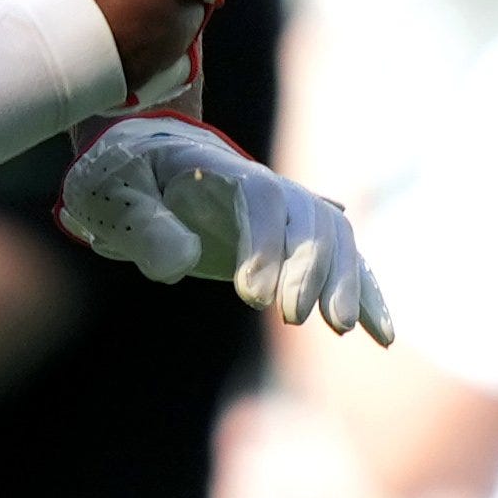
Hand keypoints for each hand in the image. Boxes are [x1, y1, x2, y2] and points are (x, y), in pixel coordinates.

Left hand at [61, 116, 390, 341]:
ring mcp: (287, 212)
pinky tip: (382, 337)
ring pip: (336, 240)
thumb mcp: (115, 198)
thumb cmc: (125, 178)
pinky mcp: (296, 242)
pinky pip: (343, 265)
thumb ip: (145, 227)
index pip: (259, 197)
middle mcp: (266, 186)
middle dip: (309, 268)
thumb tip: (180, 263)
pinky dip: (365, 296)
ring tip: (338, 328)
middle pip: (308, 218)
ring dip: (344, 282)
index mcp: (219, 170)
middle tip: (293, 317)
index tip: (254, 296)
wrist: (147, 160)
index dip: (263, 242)